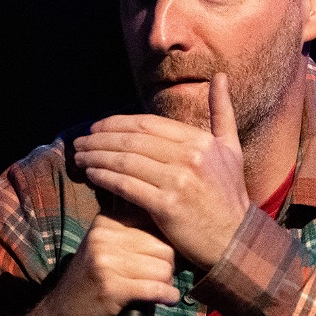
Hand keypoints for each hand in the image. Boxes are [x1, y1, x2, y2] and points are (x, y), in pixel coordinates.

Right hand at [34, 211, 178, 315]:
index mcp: (106, 221)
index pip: (155, 225)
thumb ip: (134, 236)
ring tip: (158, 291)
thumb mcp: (106, 248)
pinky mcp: (111, 288)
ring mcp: (106, 261)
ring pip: (163, 270)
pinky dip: (168, 297)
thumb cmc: (91, 283)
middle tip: (160, 281)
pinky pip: (156, 289)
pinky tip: (166, 301)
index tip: (158, 262)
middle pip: (164, 248)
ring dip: (167, 285)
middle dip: (168, 268)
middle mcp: (104, 236)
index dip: (164, 247)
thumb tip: (176, 233)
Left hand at [74, 73, 249, 268]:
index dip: (116, 123)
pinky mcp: (166, 206)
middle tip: (80, 141)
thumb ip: (222, 112)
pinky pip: (125, 185)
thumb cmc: (230, 196)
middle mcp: (189, 156)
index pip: (147, 123)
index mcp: (199, 140)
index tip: (96, 127)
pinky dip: (104, 177)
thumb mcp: (232, 148)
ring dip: (96, 156)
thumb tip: (220, 75)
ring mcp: (177, 180)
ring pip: (125, 160)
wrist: (236, 240)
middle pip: (131, 140)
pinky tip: (92, 174)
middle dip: (99, 138)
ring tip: (80, 156)